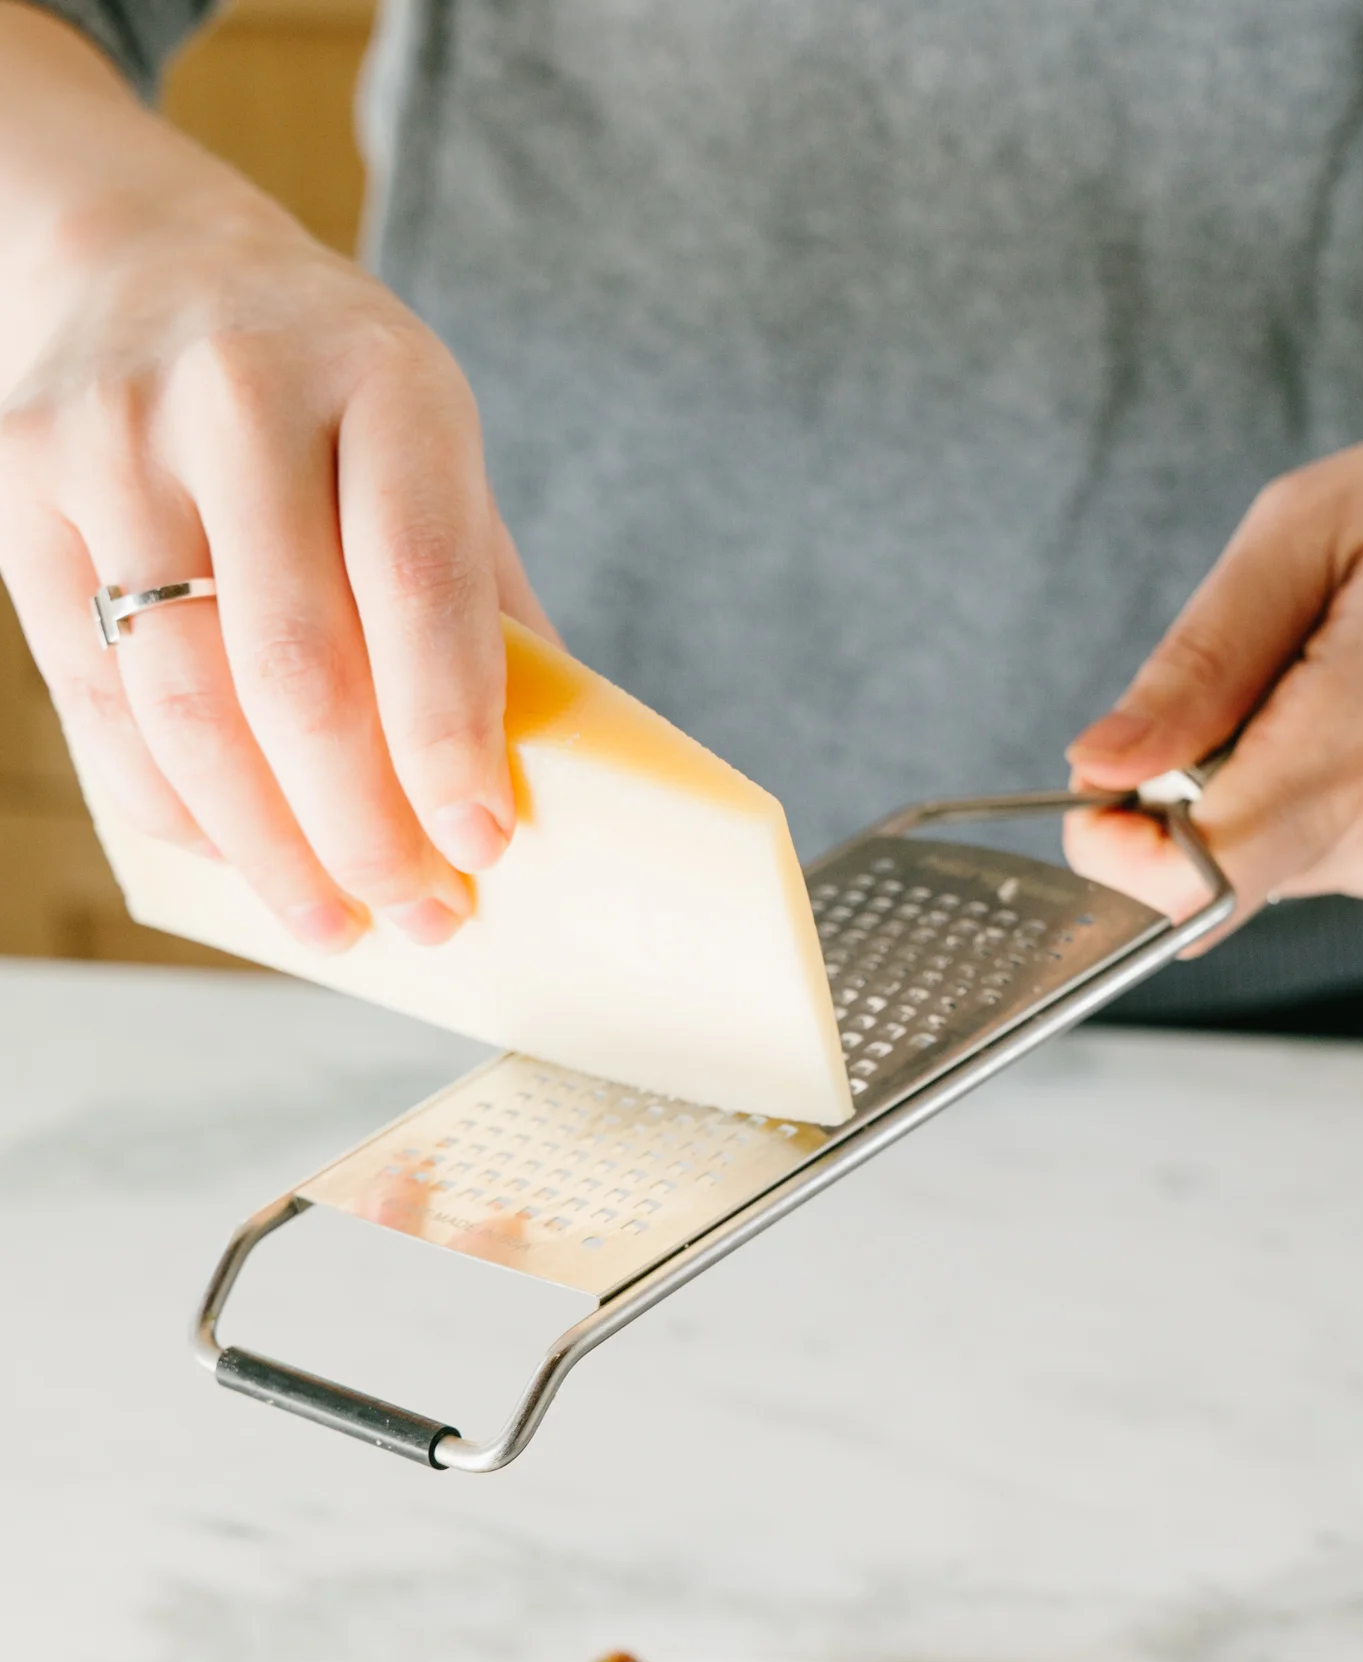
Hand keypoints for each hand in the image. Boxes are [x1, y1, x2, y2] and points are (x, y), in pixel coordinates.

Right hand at [0, 5, 555, 949]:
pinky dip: (172, 809)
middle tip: (422, 913)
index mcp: (381, 375)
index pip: (419, 583)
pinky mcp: (20, 497)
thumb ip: (474, 592)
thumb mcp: (427, 439)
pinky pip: (93, 700)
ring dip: (265, 848)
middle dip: (363, 826)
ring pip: (185, 705)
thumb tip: (527, 780)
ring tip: (333, 922)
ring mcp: (113, 444)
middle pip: (295, 669)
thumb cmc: (321, 384)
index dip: (449, 735)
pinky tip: (235, 858)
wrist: (131, 254)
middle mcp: (239, 396)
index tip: (484, 844)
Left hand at [1063, 417, 1362, 945]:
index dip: (1119, 858)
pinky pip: (1340, 856)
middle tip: (1265, 689)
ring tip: (1344, 688)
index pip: (1192, 886)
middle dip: (1198, 797)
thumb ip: (1197, 662)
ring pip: (1278, 867)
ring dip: (1271, 790)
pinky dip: (1329, 795)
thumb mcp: (1304, 531)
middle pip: (1221, 877)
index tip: (1105, 795)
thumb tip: (1101, 765)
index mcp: (1355, 742)